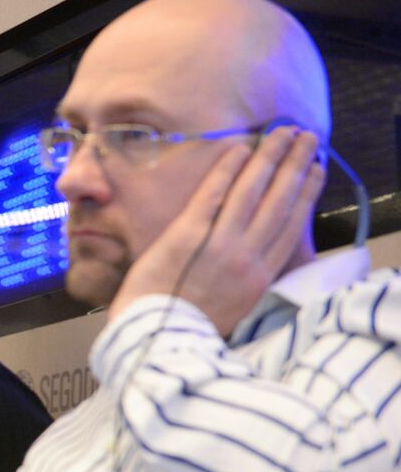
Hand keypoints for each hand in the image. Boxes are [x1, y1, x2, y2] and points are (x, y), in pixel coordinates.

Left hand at [108, 127, 325, 335]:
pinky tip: (238, 149)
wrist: (156, 339)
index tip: (316, 170)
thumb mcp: (236, 310)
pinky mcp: (186, 236)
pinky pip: (212, 196)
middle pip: (279, 202)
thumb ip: (252, 282)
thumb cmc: (188, 327)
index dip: (306, 195)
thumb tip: (263, 259)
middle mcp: (246, 258)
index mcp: (260, 278)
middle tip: (307, 138)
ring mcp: (218, 245)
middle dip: (296, 166)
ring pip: (252, 193)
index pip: (291, 226)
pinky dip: (227, 171)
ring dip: (269, 158)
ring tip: (282, 132)